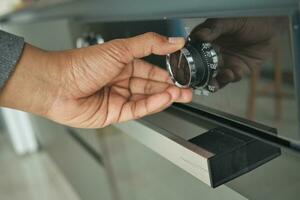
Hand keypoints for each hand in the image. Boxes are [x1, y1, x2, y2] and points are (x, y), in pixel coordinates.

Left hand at [0, 32, 191, 127]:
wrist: (57, 84)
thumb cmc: (81, 64)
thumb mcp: (120, 49)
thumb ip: (149, 44)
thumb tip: (174, 40)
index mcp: (123, 64)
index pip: (151, 69)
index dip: (168, 72)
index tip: (182, 73)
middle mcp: (122, 81)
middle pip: (151, 86)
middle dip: (170, 87)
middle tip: (186, 88)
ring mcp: (119, 98)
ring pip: (147, 99)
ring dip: (165, 97)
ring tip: (181, 94)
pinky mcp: (114, 113)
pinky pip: (138, 109)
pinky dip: (152, 105)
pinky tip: (164, 99)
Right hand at [191, 17, 286, 89]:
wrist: (272, 28)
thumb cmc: (251, 20)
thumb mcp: (230, 21)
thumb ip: (215, 28)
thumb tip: (200, 35)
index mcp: (208, 41)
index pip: (194, 52)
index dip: (188, 59)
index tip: (186, 64)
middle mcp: (214, 54)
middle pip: (201, 68)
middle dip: (198, 76)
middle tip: (198, 79)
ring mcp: (225, 63)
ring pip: (213, 76)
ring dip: (211, 81)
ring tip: (213, 81)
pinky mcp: (237, 70)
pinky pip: (229, 79)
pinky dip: (228, 79)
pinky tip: (230, 74)